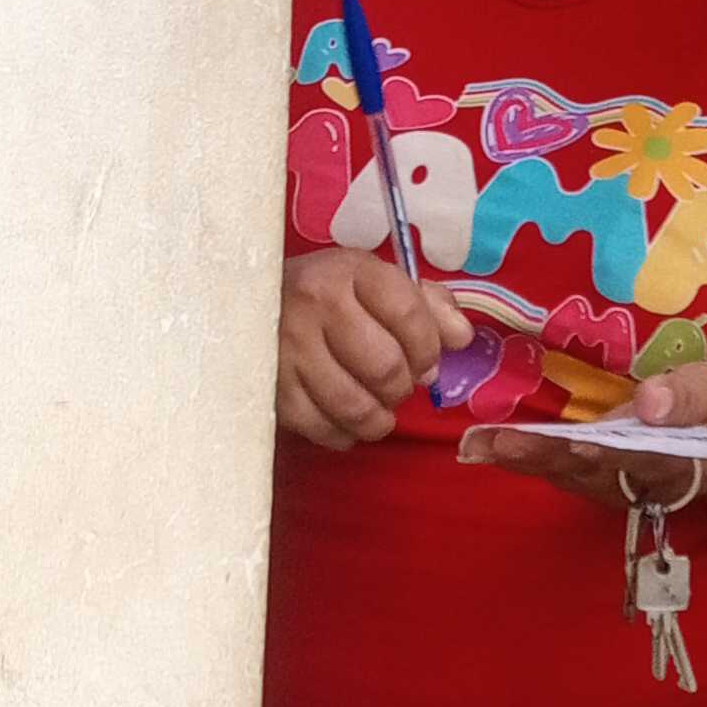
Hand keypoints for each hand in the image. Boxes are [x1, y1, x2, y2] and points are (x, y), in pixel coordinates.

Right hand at [277, 249, 472, 448]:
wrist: (245, 303)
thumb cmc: (325, 295)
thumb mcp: (375, 283)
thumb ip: (427, 305)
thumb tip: (462, 338)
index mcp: (349, 271)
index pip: (410, 316)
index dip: (429, 349)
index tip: (426, 361)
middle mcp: (315, 304)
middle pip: (385, 367)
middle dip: (403, 387)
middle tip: (397, 386)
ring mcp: (288, 349)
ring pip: (356, 406)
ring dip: (379, 419)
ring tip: (378, 410)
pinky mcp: (271, 388)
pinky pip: (323, 429)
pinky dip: (345, 434)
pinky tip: (345, 420)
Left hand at [466, 361, 706, 524]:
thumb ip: (690, 399)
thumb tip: (650, 402)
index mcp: (671, 460)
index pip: (624, 455)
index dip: (591, 449)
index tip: (562, 442)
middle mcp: (639, 482)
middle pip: (581, 469)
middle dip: (533, 456)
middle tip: (485, 443)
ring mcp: (624, 487)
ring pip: (568, 475)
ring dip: (522, 462)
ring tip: (477, 446)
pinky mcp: (613, 482)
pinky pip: (568, 474)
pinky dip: (534, 462)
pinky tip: (500, 451)